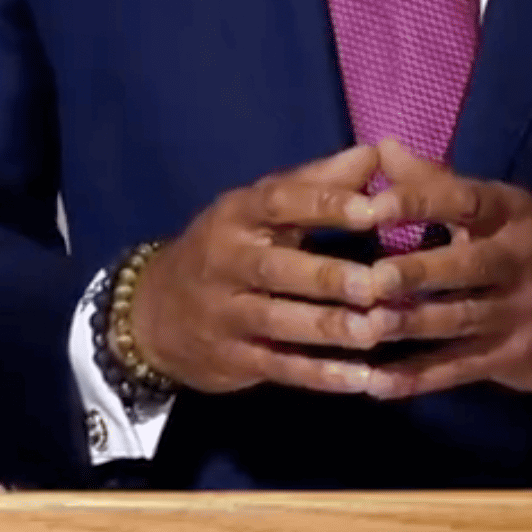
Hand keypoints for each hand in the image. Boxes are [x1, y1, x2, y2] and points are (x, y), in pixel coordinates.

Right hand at [126, 143, 397, 395]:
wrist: (155, 312)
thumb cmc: (230, 247)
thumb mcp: (261, 208)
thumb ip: (319, 183)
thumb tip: (376, 152)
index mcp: (238, 214)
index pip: (279, 202)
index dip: (325, 204)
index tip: (372, 210)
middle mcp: (227, 260)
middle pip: (276, 268)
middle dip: (326, 276)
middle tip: (376, 283)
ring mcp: (225, 313)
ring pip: (278, 322)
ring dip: (329, 328)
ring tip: (376, 331)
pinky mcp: (232, 358)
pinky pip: (280, 367)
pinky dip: (321, 375)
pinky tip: (363, 378)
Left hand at [356, 141, 531, 399]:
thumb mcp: (499, 207)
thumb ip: (436, 183)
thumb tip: (383, 148)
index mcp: (511, 215)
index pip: (466, 202)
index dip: (421, 203)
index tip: (375, 207)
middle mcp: (517, 262)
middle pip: (466, 266)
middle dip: (418, 273)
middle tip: (369, 279)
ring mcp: (515, 314)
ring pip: (460, 320)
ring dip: (411, 326)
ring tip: (363, 329)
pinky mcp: (509, 358)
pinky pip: (458, 369)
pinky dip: (417, 378)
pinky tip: (376, 383)